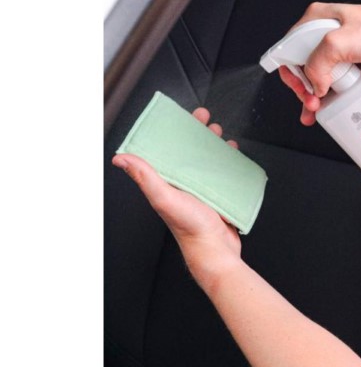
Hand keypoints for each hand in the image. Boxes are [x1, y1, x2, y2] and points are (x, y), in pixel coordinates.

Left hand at [112, 107, 241, 289]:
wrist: (216, 250)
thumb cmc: (190, 229)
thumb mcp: (164, 198)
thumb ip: (145, 177)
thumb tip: (121, 159)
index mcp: (168, 181)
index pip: (168, 149)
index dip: (174, 131)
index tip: (182, 116)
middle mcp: (183, 183)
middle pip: (190, 150)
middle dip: (197, 132)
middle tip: (206, 119)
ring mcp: (202, 189)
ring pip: (208, 159)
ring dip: (214, 145)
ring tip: (221, 135)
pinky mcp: (219, 194)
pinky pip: (223, 173)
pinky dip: (228, 161)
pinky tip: (234, 155)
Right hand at [279, 3, 360, 124]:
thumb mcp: (339, 42)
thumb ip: (318, 63)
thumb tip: (314, 85)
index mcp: (316, 19)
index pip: (290, 49)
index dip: (292, 72)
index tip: (301, 88)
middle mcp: (325, 32)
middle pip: (302, 66)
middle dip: (304, 88)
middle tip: (311, 102)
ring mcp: (339, 48)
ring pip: (318, 75)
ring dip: (315, 96)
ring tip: (317, 110)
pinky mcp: (352, 61)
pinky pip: (335, 80)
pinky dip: (330, 95)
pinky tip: (330, 105)